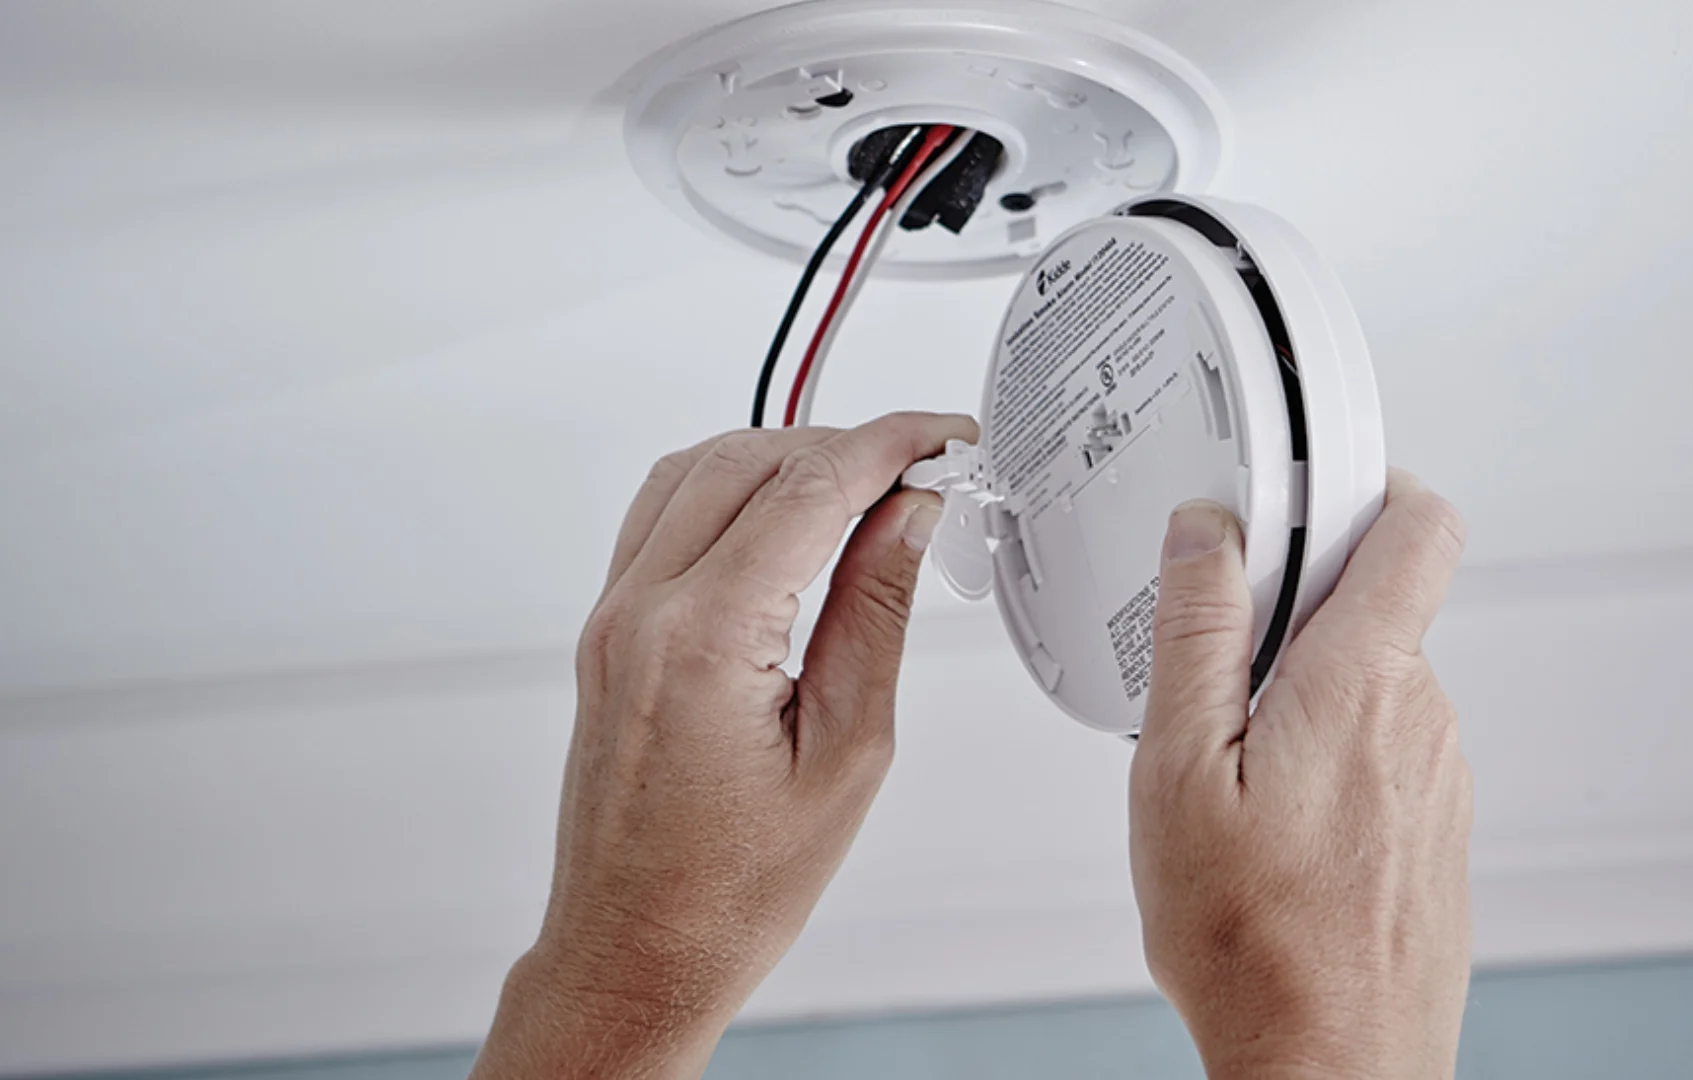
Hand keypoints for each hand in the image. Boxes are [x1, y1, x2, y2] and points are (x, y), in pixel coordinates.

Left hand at [472, 412, 976, 1079]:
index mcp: (705, 639)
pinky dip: (728, 490)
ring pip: (698, 470)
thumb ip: (877, 611)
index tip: (944, 437)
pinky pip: (661, 514)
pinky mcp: (606, 633)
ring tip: (863, 494)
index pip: (811, 488)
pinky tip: (784, 520)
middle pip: (752, 459)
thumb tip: (909, 516)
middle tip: (923, 474)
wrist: (638, 949)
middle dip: (846, 447)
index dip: (892, 445)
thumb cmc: (733, 886)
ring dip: (784, 458)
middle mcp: (643, 612)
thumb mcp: (848, 750)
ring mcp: (613, 618)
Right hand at [1130, 470, 1471, 1079]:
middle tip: (1217, 661)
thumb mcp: (1180, 771)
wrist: (1330, 1067)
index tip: (1302, 491)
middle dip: (1297, 607)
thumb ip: (1199, 635)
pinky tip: (1267, 816)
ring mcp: (1438, 779)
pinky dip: (1325, 751)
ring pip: (1373, 682)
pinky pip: (1382, 749)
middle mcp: (1423, 720)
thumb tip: (1205, 536)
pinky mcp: (1434, 830)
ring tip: (1230, 761)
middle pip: (1378, 604)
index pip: (1417, 526)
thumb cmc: (1254, 944)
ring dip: (1304, 688)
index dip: (1367, 483)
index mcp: (1363, 684)